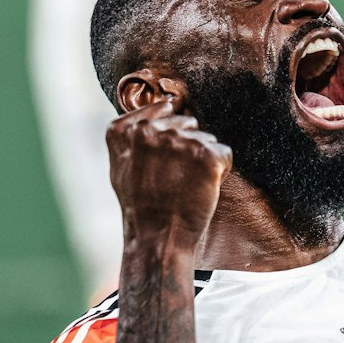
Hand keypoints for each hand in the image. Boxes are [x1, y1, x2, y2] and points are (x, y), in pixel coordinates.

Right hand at [107, 98, 233, 244]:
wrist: (158, 238)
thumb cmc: (140, 206)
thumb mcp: (119, 165)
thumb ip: (133, 133)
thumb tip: (164, 104)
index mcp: (127, 129)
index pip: (163, 108)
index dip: (168, 135)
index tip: (162, 160)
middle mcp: (152, 129)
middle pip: (187, 122)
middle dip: (187, 145)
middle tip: (174, 176)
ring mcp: (180, 141)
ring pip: (206, 138)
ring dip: (203, 159)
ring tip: (186, 185)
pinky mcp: (207, 155)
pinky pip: (224, 153)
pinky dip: (219, 171)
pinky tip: (202, 188)